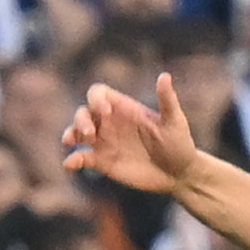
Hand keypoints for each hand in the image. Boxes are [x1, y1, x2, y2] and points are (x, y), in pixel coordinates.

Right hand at [62, 73, 195, 193]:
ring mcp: (105, 142)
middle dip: (80, 120)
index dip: (96, 99)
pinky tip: (70, 165)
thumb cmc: (179, 144)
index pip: (99, 94)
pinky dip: (72, 160)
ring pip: (77, 133)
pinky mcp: (103, 163)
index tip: (105, 112)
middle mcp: (111, 123)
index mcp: (124, 108)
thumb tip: (164, 76)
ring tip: (71, 142)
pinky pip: (82, 158)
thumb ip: (167, 101)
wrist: (178, 174)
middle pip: (83, 112)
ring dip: (71, 134)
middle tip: (90, 134)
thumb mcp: (175, 121)